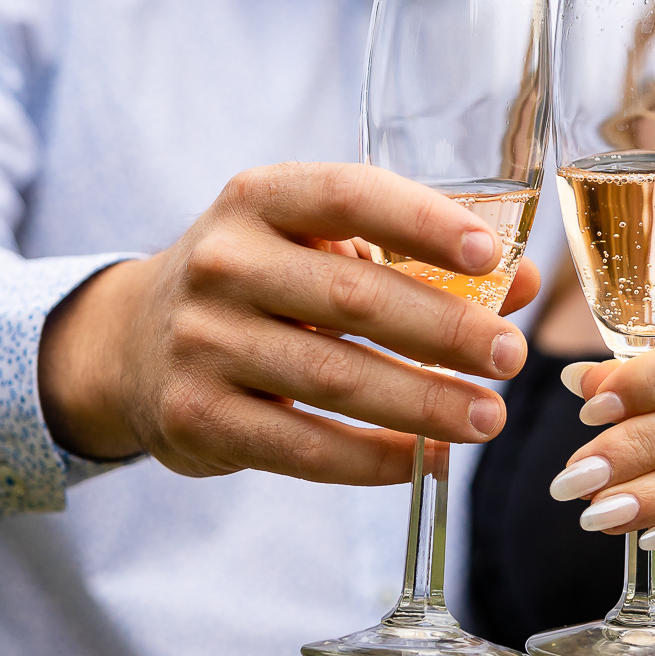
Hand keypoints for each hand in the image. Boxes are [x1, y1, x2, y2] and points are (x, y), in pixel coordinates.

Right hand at [38, 162, 537, 485]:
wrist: (134, 342)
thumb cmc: (261, 283)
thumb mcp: (320, 248)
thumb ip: (417, 259)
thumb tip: (520, 285)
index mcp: (262, 199)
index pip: (350, 195)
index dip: (424, 222)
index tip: (491, 253)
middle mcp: (224, 261)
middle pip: (354, 298)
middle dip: (446, 332)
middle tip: (510, 358)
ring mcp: (203, 340)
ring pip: (335, 378)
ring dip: (424, 404)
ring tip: (488, 419)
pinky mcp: (197, 415)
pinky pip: (303, 446)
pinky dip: (375, 459)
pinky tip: (427, 460)